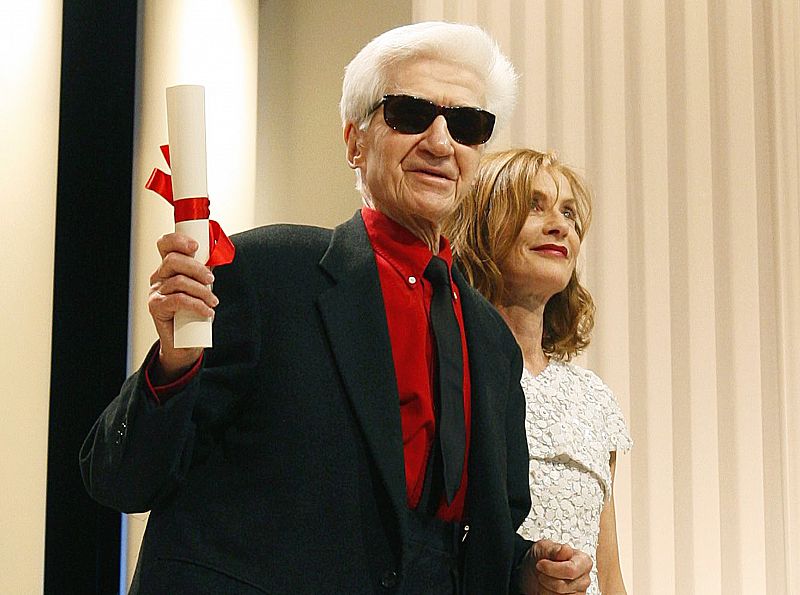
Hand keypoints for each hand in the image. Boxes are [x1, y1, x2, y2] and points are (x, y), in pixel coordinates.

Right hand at [148, 232, 217, 380]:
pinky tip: (207, 312)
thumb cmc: (193, 312)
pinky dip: (197, 305)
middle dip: (197, 268)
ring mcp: (155, 291)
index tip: (196, 247)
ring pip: (179, 281)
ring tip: (213, 302)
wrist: (185, 342)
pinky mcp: (156, 307)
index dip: (178, 241)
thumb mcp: (201, 287)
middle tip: (211, 280)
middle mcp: (158, 277)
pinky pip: (178, 300)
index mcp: (168, 267)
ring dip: (202, 291)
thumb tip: (217, 256)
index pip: (165, 245)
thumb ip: (204, 272)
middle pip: (173, 261)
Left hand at [519, 539, 591, 593]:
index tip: (540, 564)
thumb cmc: (542, 557)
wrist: (534, 570)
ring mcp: (579, 592)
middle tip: (542, 571)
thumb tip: (566, 550)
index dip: (551, 568)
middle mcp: (583, 578)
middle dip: (546, 579)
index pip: (570, 570)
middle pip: (562, 586)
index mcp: (583, 561)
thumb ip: (555, 549)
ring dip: (546, 588)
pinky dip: (547, 594)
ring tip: (546, 578)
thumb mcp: (544, 547)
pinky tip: (548, 587)